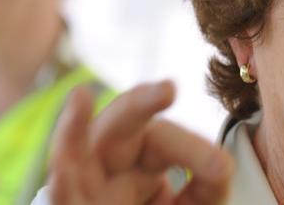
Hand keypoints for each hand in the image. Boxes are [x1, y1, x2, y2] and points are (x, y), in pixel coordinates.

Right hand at [48, 81, 233, 204]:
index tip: (220, 167)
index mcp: (142, 160)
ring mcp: (88, 190)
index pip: (161, 137)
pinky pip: (63, 198)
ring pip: (76, 151)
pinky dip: (63, 181)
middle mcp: (111, 168)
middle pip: (119, 126)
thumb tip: (221, 164)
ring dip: (75, 126)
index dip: (190, 147)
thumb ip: (207, 187)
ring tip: (80, 98)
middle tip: (169, 89)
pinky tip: (62, 167)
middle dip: (139, 103)